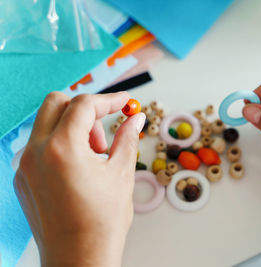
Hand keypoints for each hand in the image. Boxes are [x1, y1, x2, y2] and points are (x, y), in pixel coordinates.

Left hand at [14, 92, 145, 266]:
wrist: (79, 259)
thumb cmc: (101, 223)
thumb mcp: (121, 173)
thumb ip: (127, 138)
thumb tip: (135, 119)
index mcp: (62, 149)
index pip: (84, 105)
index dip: (109, 100)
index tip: (124, 102)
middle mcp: (36, 153)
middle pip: (56, 103)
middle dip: (85, 110)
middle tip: (103, 135)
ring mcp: (25, 166)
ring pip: (47, 124)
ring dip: (72, 128)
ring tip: (93, 158)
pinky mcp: (23, 179)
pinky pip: (40, 146)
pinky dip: (61, 145)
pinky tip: (79, 170)